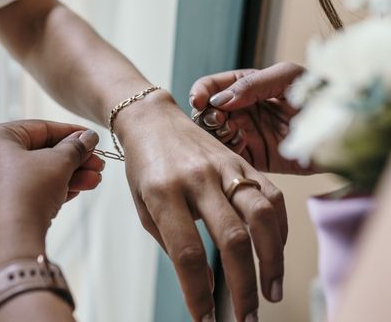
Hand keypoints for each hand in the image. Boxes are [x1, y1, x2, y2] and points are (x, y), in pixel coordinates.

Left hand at [0, 120, 103, 286]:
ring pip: (35, 174)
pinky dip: (51, 189)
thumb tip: (87, 138)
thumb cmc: (27, 193)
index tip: (93, 139)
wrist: (7, 245)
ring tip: (94, 181)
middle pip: (39, 152)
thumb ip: (74, 147)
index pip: (40, 128)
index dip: (71, 133)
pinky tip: (75, 192)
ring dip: (67, 176)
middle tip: (98, 165)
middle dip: (73, 159)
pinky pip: (27, 191)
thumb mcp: (58, 163)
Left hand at [116, 90, 287, 320]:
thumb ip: (172, 242)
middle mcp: (196, 178)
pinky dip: (279, 228)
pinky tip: (275, 252)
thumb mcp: (143, 206)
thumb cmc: (143, 167)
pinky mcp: (241, 160)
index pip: (186, 252)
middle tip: (246, 318)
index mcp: (163, 192)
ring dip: (272, 260)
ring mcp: (223, 167)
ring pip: (260, 215)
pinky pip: (270, 195)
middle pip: (231, 238)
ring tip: (271, 292)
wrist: (153, 120)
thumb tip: (203, 281)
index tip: (205, 320)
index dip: (198, 292)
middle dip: (242, 287)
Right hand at [190, 62, 315, 175]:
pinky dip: (225, 151)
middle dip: (206, 115)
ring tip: (231, 131)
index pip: (210, 87)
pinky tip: (239, 145)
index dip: (200, 92)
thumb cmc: (318, 93)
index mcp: (243, 86)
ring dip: (214, 133)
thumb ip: (251, 84)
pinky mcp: (251, 157)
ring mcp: (243, 133)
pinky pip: (227, 156)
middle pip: (206, 112)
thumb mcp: (286, 77)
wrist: (343, 128)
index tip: (200, 101)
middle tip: (219, 119)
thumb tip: (219, 100)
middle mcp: (239, 110)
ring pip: (211, 135)